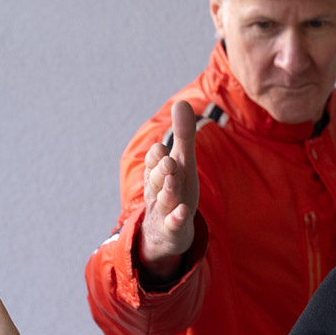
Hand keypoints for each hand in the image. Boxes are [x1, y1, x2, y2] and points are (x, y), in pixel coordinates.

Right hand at [136, 100, 199, 279]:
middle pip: (156, 179)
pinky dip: (176, 218)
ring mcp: (163, 211)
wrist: (165, 232)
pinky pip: (172, 224)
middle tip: (168, 161)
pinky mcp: (171, 229)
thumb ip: (183, 135)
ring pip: (163, 200)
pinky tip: (182, 212)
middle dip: (161, 169)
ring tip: (173, 181)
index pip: (153, 160)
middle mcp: (158, 190)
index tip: (162, 148)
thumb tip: (182, 102)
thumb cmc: (175, 189)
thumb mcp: (182, 162)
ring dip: (167, 190)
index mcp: (158, 172)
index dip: (156, 155)